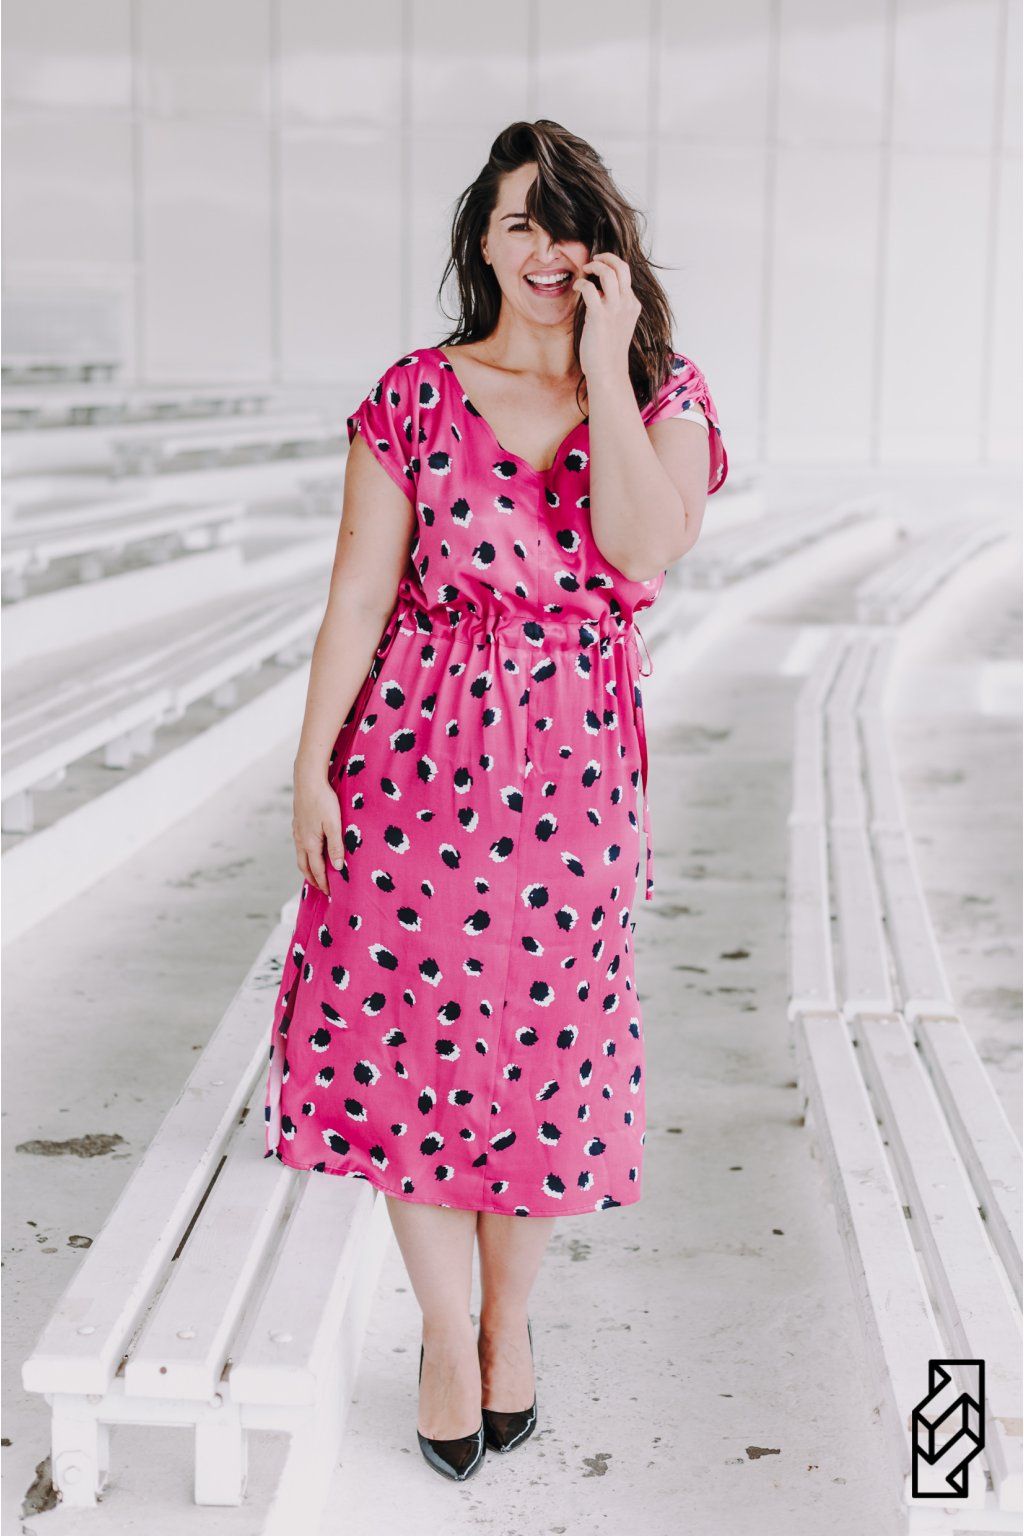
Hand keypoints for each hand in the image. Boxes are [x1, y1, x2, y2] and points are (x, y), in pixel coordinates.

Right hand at [292, 771, 344, 895]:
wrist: (308, 780)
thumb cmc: (323, 801)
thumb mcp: (334, 825)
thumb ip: (336, 846)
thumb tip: (337, 867)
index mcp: (310, 843)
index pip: (316, 869)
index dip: (323, 882)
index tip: (329, 893)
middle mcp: (301, 840)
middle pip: (305, 867)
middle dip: (313, 879)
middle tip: (322, 889)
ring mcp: (297, 832)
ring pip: (300, 856)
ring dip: (308, 868)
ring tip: (316, 874)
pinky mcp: (297, 824)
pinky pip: (300, 846)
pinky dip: (306, 856)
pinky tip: (312, 852)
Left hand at [572, 251, 641, 383]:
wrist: (608, 372)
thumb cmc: (608, 350)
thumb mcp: (617, 324)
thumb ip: (612, 306)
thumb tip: (597, 290)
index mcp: (633, 305)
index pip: (626, 275)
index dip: (612, 266)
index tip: (599, 267)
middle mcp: (627, 304)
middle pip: (622, 268)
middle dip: (607, 257)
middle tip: (593, 260)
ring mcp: (615, 310)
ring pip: (609, 273)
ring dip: (595, 266)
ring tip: (585, 270)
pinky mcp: (600, 317)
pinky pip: (590, 289)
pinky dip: (581, 284)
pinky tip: (576, 288)